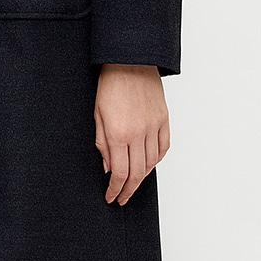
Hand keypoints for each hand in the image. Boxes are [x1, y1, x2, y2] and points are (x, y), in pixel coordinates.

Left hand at [94, 63, 169, 204]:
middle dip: (128, 190)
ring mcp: (153, 127)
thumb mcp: (97, 115)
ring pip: (151, 163)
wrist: (130, 62)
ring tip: (133, 185)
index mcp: (117, 133)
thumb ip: (102, 144)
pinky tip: (148, 165)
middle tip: (122, 198)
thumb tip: (108, 167)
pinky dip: (156, 160)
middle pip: (137, 174)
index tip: (111, 197)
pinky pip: (163, 148)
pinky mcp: (164, 120)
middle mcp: (138, 133)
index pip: (119, 173)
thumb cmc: (110, 85)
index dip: (115, 189)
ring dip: (142, 178)